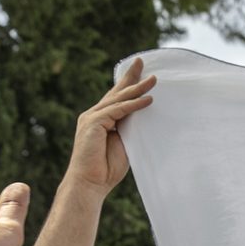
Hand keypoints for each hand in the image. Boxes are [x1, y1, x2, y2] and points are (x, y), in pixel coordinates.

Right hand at [66, 57, 156, 193]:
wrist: (90, 183)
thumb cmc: (106, 169)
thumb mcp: (123, 144)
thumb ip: (129, 129)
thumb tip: (144, 117)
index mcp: (100, 120)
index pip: (116, 98)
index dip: (127, 84)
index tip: (140, 72)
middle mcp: (93, 115)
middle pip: (115, 92)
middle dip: (130, 77)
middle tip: (142, 62)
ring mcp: (92, 117)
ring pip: (118, 99)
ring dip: (137, 89)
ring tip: (154, 80)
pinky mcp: (93, 123)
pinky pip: (118, 110)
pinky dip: (133, 105)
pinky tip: (148, 99)